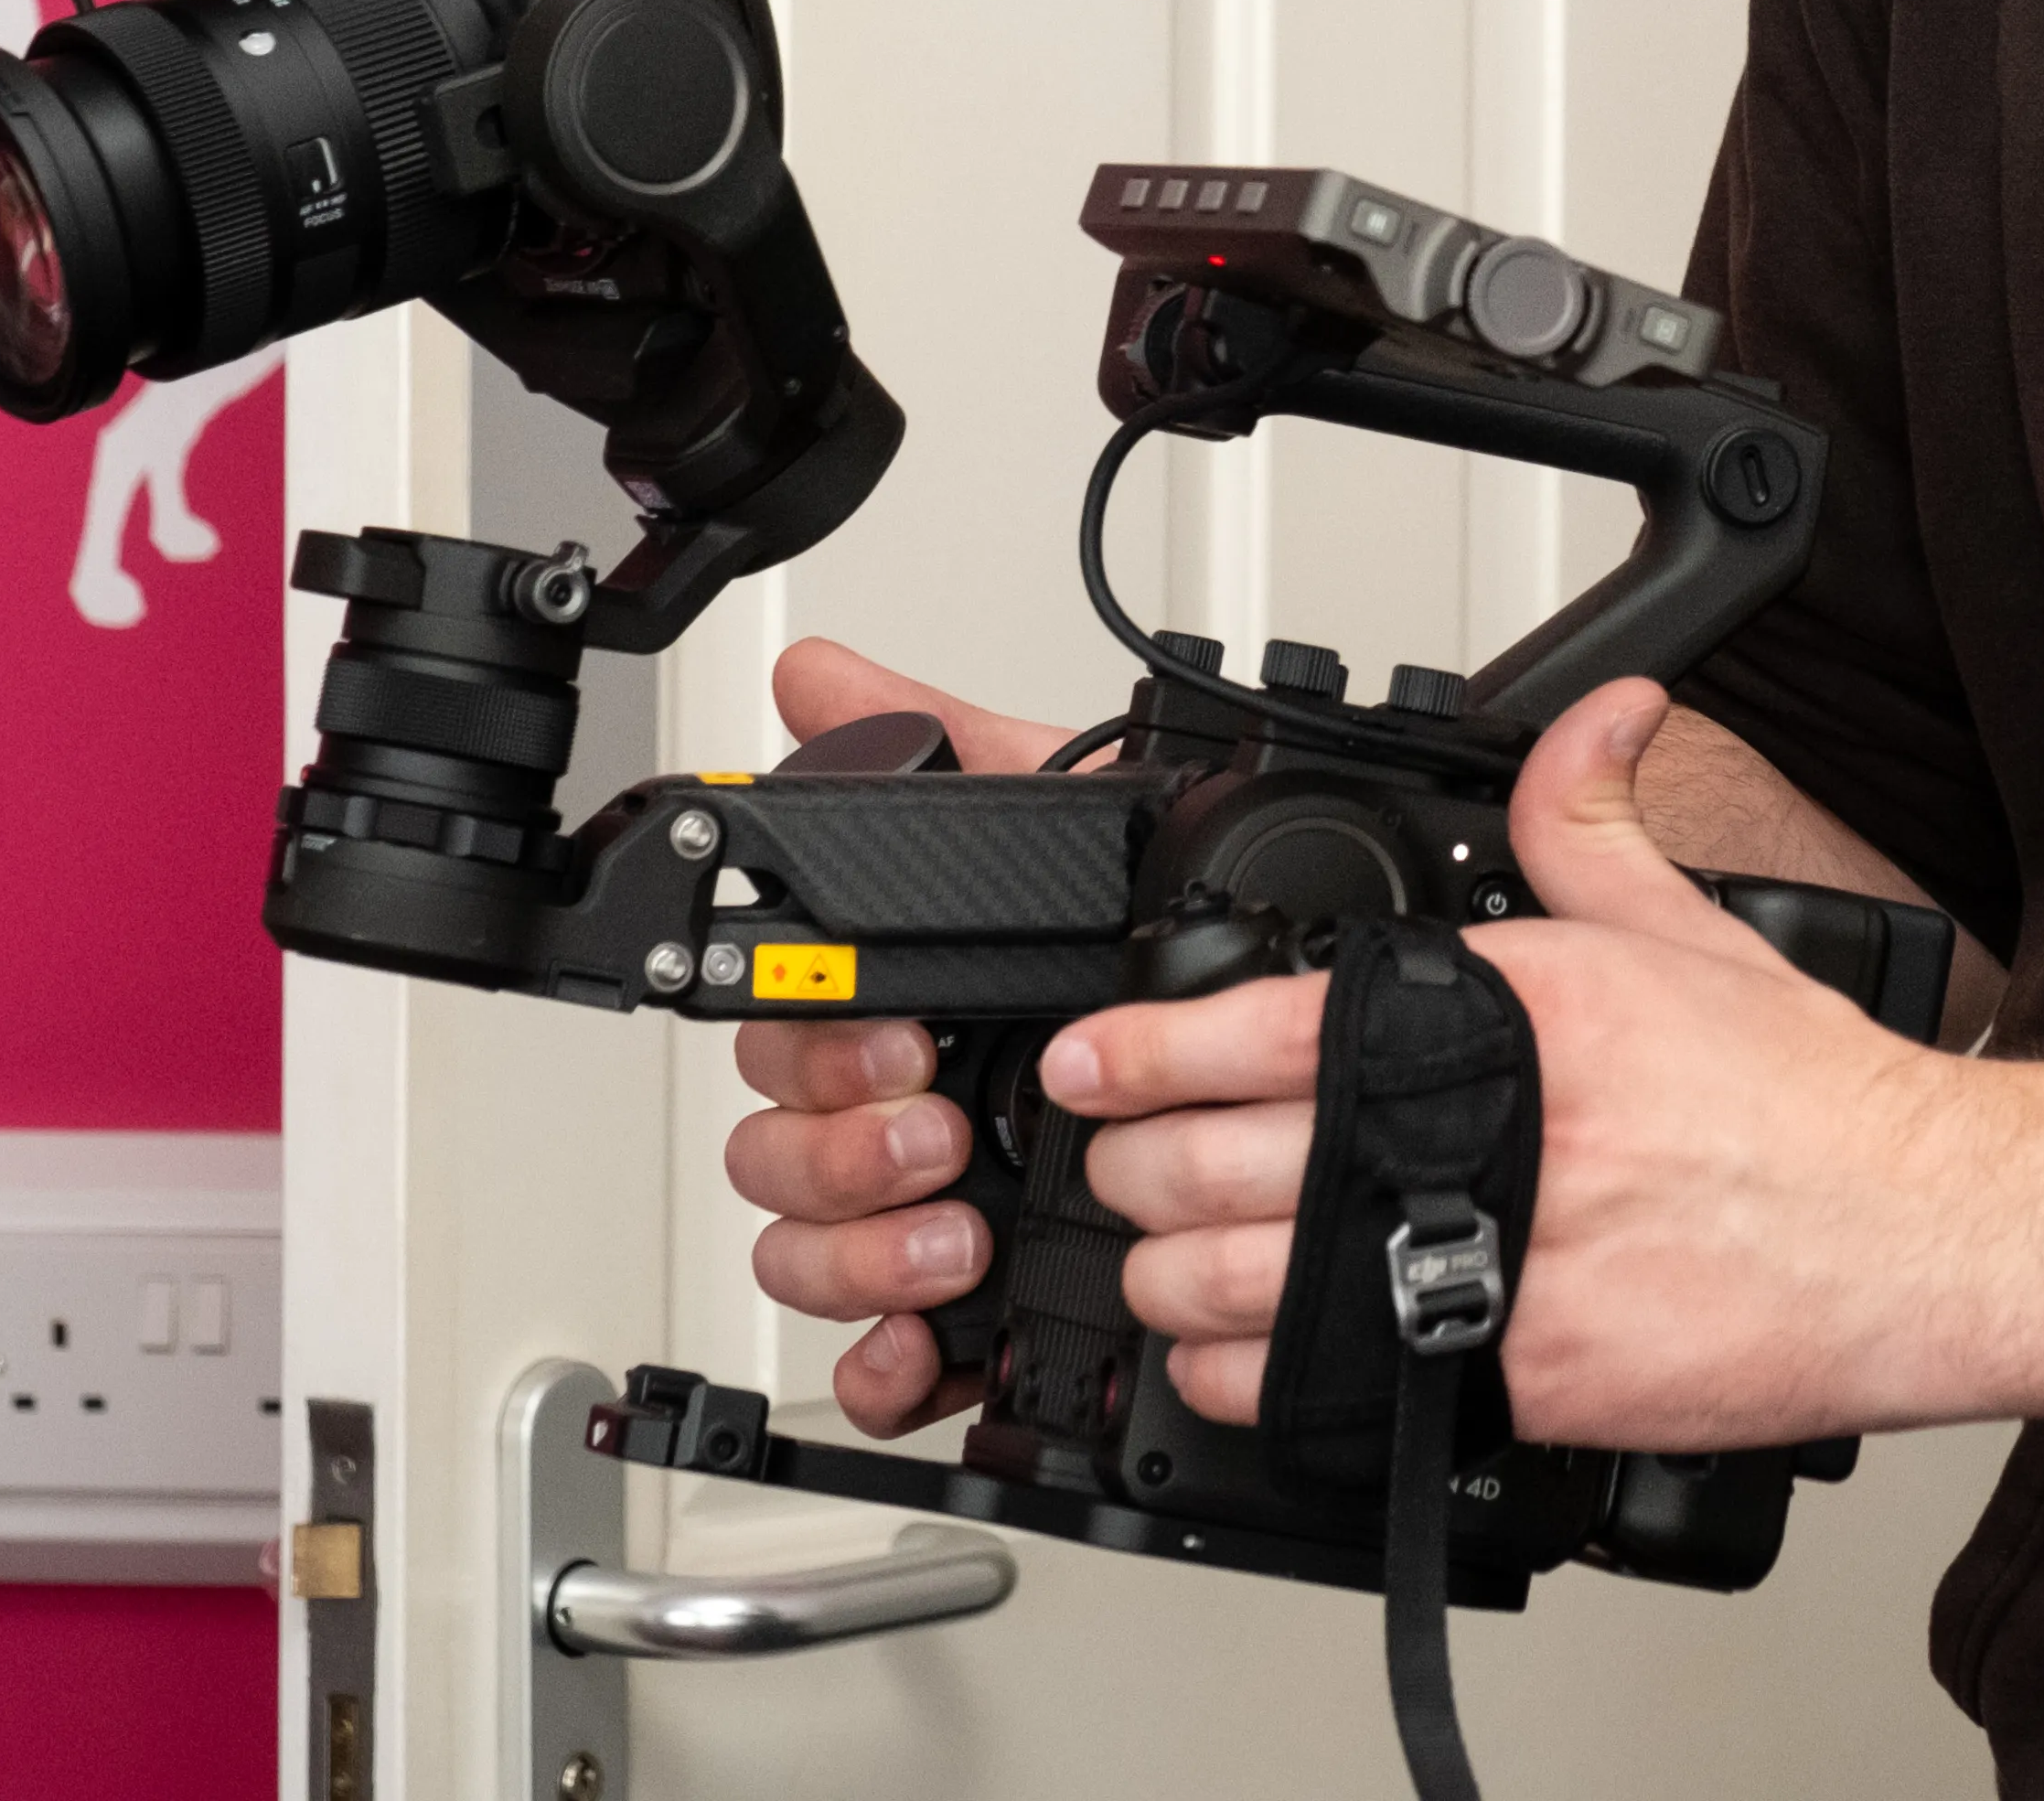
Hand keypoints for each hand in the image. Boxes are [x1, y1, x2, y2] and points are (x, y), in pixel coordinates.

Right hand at [719, 640, 1099, 1434]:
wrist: (1266, 1065)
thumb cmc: (1148, 949)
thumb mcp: (1071, 828)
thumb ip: (945, 746)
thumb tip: (817, 676)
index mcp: (894, 1017)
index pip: (783, 1045)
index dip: (821, 1053)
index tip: (901, 1045)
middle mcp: (891, 1120)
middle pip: (777, 1160)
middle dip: (845, 1155)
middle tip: (938, 1135)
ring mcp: (914, 1219)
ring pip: (805, 1256)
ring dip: (859, 1254)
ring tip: (953, 1233)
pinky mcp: (958, 1315)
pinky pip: (872, 1362)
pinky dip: (877, 1366)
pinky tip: (920, 1348)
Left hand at [1051, 678, 1984, 1452]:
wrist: (1919, 1234)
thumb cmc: (1809, 1102)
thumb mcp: (1685, 928)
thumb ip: (1590, 821)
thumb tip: (1593, 715)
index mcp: (1504, 1015)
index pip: (1259, 1029)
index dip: (1138, 1051)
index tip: (1090, 1062)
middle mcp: (1481, 1136)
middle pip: (1218, 1168)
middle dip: (1135, 1172)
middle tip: (1121, 1168)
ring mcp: (1494, 1267)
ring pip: (1243, 1291)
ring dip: (1170, 1281)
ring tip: (1160, 1265)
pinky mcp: (1516, 1381)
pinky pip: (1323, 1394)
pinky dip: (1248, 1385)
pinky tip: (1234, 1364)